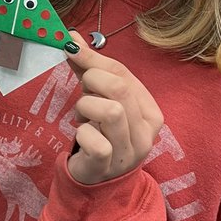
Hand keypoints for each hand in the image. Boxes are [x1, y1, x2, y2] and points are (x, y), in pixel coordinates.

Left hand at [65, 36, 163, 185]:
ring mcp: (129, 152)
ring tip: (83, 117)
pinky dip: (82, 133)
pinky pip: (96, 142)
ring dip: (86, 107)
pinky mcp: (108, 167)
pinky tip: (82, 136)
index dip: (94, 59)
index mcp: (150, 112)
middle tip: (82, 92)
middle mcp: (146, 132)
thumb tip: (71, 37)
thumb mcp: (99, 99)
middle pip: (120, 89)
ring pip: (111, 112)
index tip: (70, 47)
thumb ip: (88, 69)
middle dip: (92, 82)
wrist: (96, 183)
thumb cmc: (101, 134)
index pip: (125, 74)